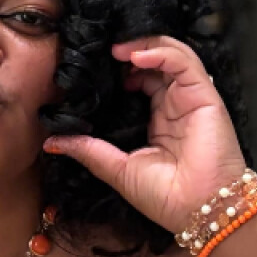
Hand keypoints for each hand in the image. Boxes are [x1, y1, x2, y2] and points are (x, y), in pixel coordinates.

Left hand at [43, 36, 246, 233]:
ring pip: (171, 55)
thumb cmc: (163, 196)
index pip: (139, 80)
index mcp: (156, 119)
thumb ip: (87, 150)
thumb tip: (51, 142)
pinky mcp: (204, 96)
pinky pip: (184, 63)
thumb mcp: (116, 168)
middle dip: (129, 51)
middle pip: (154, 62)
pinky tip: (137, 56)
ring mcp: (190, 98)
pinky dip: (161, 52)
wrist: (196, 211)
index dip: (118, 70)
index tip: (94, 69)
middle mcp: (174, 105)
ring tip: (117, 50)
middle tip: (104, 53)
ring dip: (143, 45)